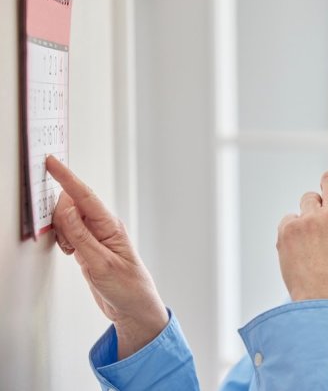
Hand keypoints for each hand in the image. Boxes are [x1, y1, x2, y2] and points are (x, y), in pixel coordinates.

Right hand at [46, 155, 167, 359]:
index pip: (84, 196)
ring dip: (62, 232)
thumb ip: (80, 235)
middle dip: (60, 217)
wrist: (133, 308)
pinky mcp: (88, 248)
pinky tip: (70, 254)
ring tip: (71, 252)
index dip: (66, 178)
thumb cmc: (127, 286)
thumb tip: (65, 207)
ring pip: (68, 220)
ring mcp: (95, 237)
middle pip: (72, 206)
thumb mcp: (100, 263)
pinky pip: (69, 234)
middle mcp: (103, 227)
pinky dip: (63, 241)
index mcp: (110, 226)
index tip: (51, 162)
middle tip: (66, 241)